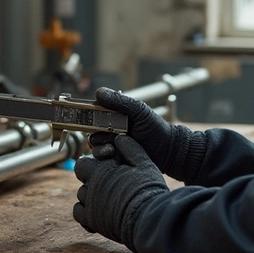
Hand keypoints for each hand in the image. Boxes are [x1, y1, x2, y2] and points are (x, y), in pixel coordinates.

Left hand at [73, 134, 168, 250]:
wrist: (148, 218)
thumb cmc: (147, 190)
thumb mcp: (144, 163)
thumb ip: (130, 148)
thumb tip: (119, 138)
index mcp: (102, 171)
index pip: (83, 162)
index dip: (92, 163)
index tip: (106, 167)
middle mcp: (92, 186)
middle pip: (82, 178)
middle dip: (91, 177)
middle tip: (108, 181)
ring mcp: (90, 204)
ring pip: (81, 195)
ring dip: (90, 194)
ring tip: (108, 196)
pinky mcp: (92, 221)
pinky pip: (78, 213)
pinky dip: (84, 211)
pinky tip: (98, 209)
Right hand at [92, 87, 206, 181]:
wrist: (168, 151)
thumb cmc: (155, 127)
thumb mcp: (139, 111)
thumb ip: (120, 101)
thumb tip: (99, 92)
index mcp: (114, 116)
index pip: (94, 113)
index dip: (87, 114)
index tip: (86, 116)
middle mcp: (109, 130)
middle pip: (91, 130)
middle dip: (94, 133)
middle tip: (104, 135)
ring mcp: (112, 145)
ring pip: (95, 145)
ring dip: (99, 147)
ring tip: (111, 149)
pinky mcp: (114, 160)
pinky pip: (101, 160)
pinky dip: (104, 158)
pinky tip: (114, 156)